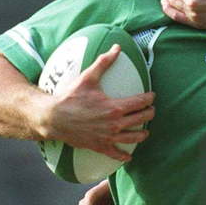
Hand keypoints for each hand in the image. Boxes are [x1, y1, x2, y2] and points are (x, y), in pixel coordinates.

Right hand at [43, 45, 155, 161]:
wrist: (54, 118)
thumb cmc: (71, 97)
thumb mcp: (88, 77)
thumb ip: (104, 62)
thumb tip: (117, 48)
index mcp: (115, 107)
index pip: (140, 102)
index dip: (149, 99)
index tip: (151, 97)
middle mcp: (115, 123)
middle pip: (140, 120)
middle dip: (149, 114)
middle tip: (151, 111)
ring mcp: (108, 136)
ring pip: (132, 138)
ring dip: (142, 135)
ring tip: (145, 132)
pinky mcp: (99, 146)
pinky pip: (115, 153)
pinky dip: (123, 156)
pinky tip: (128, 156)